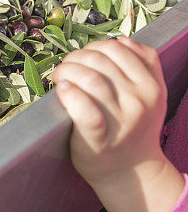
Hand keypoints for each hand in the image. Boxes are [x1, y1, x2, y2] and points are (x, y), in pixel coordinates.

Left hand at [52, 37, 184, 211]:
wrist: (131, 171)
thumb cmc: (132, 127)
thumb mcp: (150, 95)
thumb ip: (143, 66)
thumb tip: (122, 40)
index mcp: (151, 86)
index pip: (118, 48)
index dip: (93, 46)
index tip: (82, 57)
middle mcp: (140, 100)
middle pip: (100, 60)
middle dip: (75, 57)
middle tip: (65, 68)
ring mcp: (121, 120)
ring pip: (91, 78)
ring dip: (67, 70)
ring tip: (59, 78)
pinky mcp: (99, 138)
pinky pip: (85, 110)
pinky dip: (70, 95)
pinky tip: (62, 90)